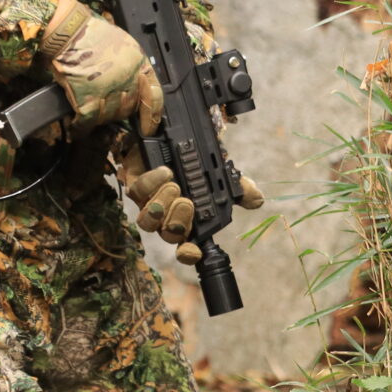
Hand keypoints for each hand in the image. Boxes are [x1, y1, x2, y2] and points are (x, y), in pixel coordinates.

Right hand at [39, 0, 163, 131]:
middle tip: (104, 107)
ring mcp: (109, 92)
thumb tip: (132, 85)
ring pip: (108, 117)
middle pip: (128, 108)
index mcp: (139, 65)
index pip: (154, 97)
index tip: (149, 128)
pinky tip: (77, 127)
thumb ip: (131, 66)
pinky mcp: (88, 101)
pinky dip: (81, 127)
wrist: (68, 31)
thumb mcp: (123, 44)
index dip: (152, 116)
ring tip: (88, 112)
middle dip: (117, 112)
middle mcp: (128, 80)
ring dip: (98, 117)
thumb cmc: (91, 33)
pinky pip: (88, 122)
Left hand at [120, 149, 265, 263]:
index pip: (187, 248)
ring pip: (149, 219)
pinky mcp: (135, 186)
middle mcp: (167, 217)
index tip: (192, 251)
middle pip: (168, 234)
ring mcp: (149, 203)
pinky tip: (164, 172)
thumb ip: (239, 188)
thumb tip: (257, 199)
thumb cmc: (194, 162)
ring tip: (174, 186)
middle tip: (186, 202)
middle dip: (178, 221)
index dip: (188, 254)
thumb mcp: (221, 174)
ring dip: (163, 204)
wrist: (168, 137)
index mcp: (189, 221)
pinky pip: (138, 192)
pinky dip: (151, 183)